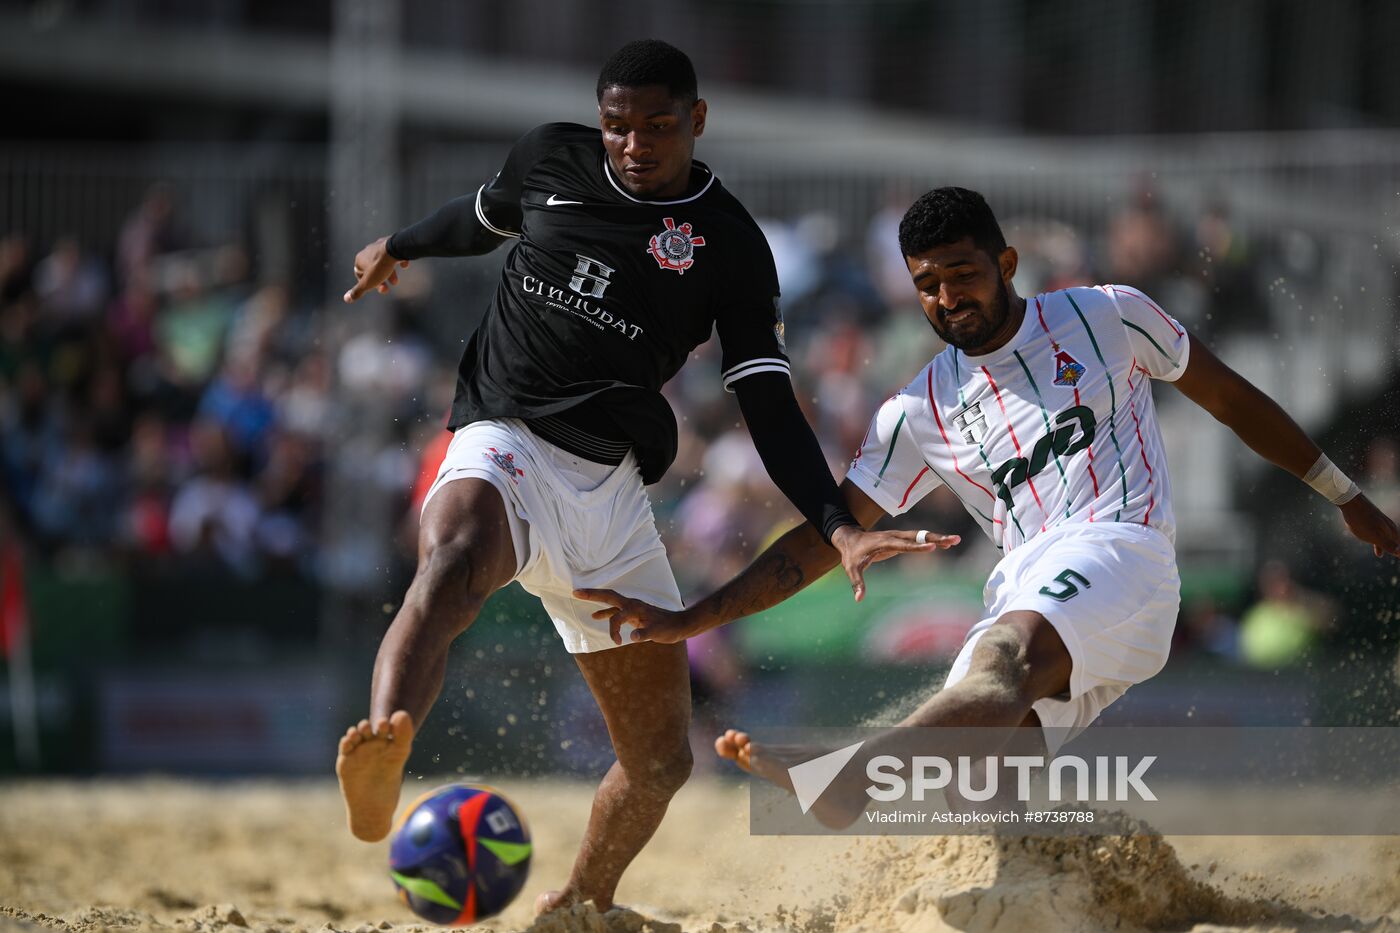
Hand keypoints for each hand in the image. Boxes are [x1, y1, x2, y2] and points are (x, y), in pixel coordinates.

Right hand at [343, 236, 409, 302]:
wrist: (394, 249)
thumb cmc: (379, 266)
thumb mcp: (368, 282)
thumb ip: (357, 291)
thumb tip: (346, 299)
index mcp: (360, 259)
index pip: (359, 273)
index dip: (366, 283)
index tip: (374, 288)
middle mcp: (368, 251)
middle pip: (373, 270)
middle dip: (380, 281)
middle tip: (387, 288)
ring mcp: (380, 246)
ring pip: (384, 263)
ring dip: (389, 274)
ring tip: (395, 282)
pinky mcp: (391, 243)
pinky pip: (394, 254)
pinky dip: (398, 261)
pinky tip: (404, 265)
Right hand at [573, 588, 699, 644]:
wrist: (679, 625)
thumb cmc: (669, 629)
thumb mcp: (658, 633)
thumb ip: (645, 634)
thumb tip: (632, 636)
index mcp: (635, 608)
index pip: (617, 617)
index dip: (613, 630)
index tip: (617, 643)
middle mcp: (631, 604)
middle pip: (608, 596)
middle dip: (592, 594)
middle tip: (576, 591)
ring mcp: (632, 608)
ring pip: (610, 601)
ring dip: (595, 599)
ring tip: (579, 596)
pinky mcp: (633, 613)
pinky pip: (615, 611)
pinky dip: (605, 613)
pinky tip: (596, 616)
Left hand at [829, 525, 959, 601]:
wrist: (849, 539)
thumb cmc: (851, 555)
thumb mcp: (851, 569)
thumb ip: (857, 583)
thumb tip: (859, 599)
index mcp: (884, 542)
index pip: (904, 545)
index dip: (918, 546)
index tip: (933, 547)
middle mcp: (894, 536)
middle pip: (918, 536)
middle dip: (936, 538)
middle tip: (954, 540)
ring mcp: (898, 536)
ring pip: (921, 535)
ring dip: (937, 537)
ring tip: (955, 541)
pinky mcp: (900, 539)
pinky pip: (918, 539)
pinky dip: (931, 540)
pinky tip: (944, 544)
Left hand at [1339, 494, 1399, 557]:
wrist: (1351, 502)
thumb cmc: (1362, 521)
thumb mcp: (1375, 535)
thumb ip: (1388, 545)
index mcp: (1391, 531)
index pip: (1398, 546)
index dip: (1398, 552)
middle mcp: (1388, 526)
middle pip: (1394, 541)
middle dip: (1394, 549)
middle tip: (1396, 555)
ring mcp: (1380, 522)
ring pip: (1385, 537)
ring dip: (1384, 545)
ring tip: (1379, 555)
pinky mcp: (1372, 519)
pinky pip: (1376, 532)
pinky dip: (1375, 540)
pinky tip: (1371, 543)